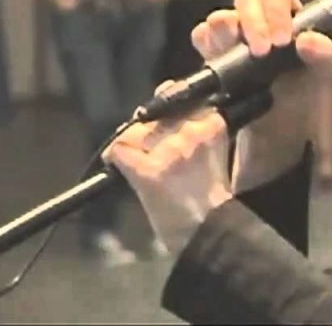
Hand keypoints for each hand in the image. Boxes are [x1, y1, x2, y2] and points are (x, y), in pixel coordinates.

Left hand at [103, 99, 233, 254]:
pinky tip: (114, 163)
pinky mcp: (147, 171)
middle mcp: (191, 130)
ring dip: (133, 144)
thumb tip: (177, 114)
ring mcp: (168, 151)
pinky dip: (113, 155)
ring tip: (140, 163)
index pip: (184, 96)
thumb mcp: (218, 155)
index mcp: (213, 124)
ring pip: (135, 130)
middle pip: (157, 112)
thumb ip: (202, 131)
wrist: (210, 235)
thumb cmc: (216, 203)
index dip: (172, 105)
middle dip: (151, 126)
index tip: (167, 114)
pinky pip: (119, 150)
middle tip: (152, 148)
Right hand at [192, 0, 331, 191]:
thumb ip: (322, 56)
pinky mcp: (212, 51)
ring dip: (226, 31)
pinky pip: (201, 36)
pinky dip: (207, 44)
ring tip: (237, 54)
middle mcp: (256, 17)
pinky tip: (218, 60)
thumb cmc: (301, 91)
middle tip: (262, 52)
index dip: (275, 9)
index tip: (282, 40)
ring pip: (220, 17)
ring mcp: (231, 33)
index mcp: (285, 13)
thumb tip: (308, 40)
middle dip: (253, 22)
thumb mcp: (319, 75)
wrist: (278, 125)